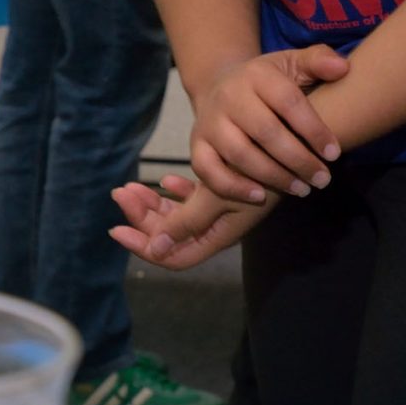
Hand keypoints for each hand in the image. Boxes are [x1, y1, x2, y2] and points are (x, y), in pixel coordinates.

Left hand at [109, 174, 271, 271]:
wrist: (288, 149)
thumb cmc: (256, 173)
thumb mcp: (219, 197)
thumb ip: (188, 222)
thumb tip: (155, 249)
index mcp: (213, 235)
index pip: (171, 255)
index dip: (143, 247)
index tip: (117, 229)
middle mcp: (214, 227)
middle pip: (169, 233)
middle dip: (141, 216)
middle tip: (120, 192)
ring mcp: (218, 211)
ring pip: (178, 215)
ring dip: (153, 202)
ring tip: (130, 186)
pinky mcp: (223, 192)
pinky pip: (193, 199)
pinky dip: (177, 192)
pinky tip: (166, 181)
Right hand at [188, 45, 348, 205]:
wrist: (218, 85)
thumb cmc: (266, 81)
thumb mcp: (292, 63)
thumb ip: (319, 60)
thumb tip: (342, 68)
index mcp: (257, 75)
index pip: (288, 102)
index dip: (313, 130)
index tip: (334, 154)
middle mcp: (229, 96)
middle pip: (265, 132)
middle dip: (298, 160)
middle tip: (322, 179)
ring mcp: (210, 121)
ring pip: (239, 154)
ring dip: (273, 176)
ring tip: (301, 189)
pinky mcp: (197, 144)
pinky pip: (208, 170)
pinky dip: (233, 187)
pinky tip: (261, 197)